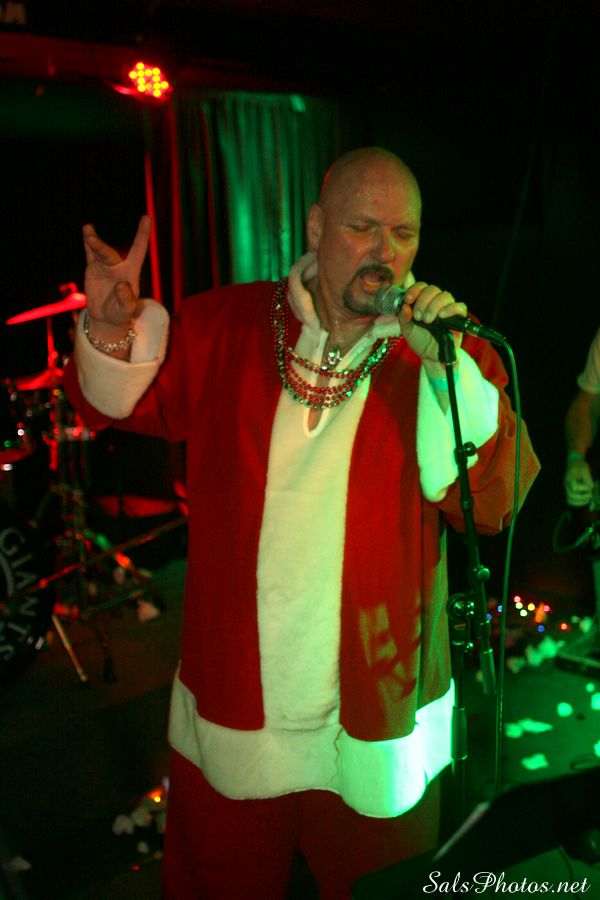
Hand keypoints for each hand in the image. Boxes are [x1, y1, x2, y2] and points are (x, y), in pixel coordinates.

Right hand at [82, 215, 150, 337]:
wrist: (106, 318)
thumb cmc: (121, 314)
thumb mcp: (127, 310)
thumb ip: (126, 298)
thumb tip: (122, 284)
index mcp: (130, 271)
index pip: (138, 250)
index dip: (142, 234)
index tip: (146, 217)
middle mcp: (118, 265)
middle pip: (110, 253)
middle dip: (101, 246)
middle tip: (91, 239)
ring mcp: (105, 266)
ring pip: (99, 251)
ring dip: (93, 241)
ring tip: (87, 229)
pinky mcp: (93, 269)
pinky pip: (90, 254)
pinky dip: (88, 244)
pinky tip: (87, 232)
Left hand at [398, 282, 466, 362]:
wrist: (430, 356)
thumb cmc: (419, 340)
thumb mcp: (407, 329)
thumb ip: (404, 318)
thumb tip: (405, 306)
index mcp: (423, 301)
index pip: (421, 286)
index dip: (414, 290)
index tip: (408, 300)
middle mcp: (436, 302)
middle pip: (433, 289)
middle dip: (423, 301)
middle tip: (418, 317)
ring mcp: (448, 309)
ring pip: (445, 295)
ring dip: (434, 306)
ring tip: (427, 320)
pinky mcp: (458, 318)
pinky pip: (460, 307)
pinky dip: (451, 309)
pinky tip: (441, 316)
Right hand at [565, 458, 593, 506]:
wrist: (574, 463)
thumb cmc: (580, 465)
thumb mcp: (585, 469)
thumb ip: (588, 478)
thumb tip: (591, 488)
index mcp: (570, 478)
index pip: (575, 487)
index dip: (584, 489)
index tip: (590, 486)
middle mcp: (567, 485)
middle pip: (572, 496)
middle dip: (583, 497)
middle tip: (590, 494)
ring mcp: (567, 489)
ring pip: (570, 500)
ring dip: (580, 502)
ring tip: (588, 499)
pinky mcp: (570, 492)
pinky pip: (571, 501)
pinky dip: (578, 503)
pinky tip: (585, 500)